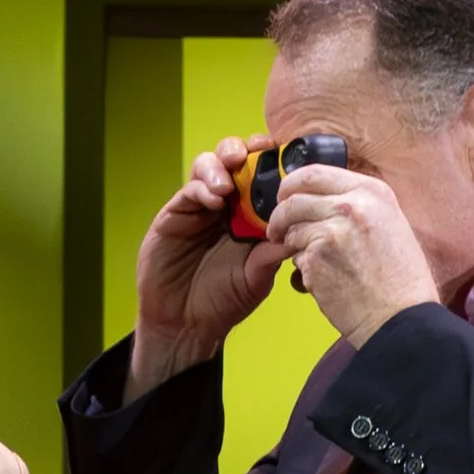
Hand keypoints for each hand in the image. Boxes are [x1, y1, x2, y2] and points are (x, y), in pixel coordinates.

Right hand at [126, 140, 286, 398]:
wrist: (185, 324)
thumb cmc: (223, 302)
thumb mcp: (257, 278)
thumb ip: (273, 254)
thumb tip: (299, 231)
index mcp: (251, 215)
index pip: (263, 175)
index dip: (272, 160)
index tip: (283, 156)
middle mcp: (226, 205)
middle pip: (235, 160)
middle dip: (245, 149)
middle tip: (254, 154)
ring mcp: (199, 207)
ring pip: (209, 165)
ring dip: (221, 164)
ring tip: (228, 182)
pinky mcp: (175, 214)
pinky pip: (189, 189)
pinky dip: (202, 187)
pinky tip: (213, 199)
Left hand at [265, 165, 437, 345]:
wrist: (400, 317)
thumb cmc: (400, 279)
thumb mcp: (391, 224)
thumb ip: (359, 205)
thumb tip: (326, 199)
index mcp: (371, 191)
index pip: (314, 172)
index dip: (291, 185)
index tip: (285, 197)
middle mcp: (351, 205)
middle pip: (293, 198)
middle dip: (279, 214)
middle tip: (277, 228)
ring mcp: (331, 231)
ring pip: (292, 229)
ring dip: (293, 244)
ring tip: (313, 260)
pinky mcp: (316, 259)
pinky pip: (295, 257)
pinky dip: (303, 268)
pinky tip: (324, 279)